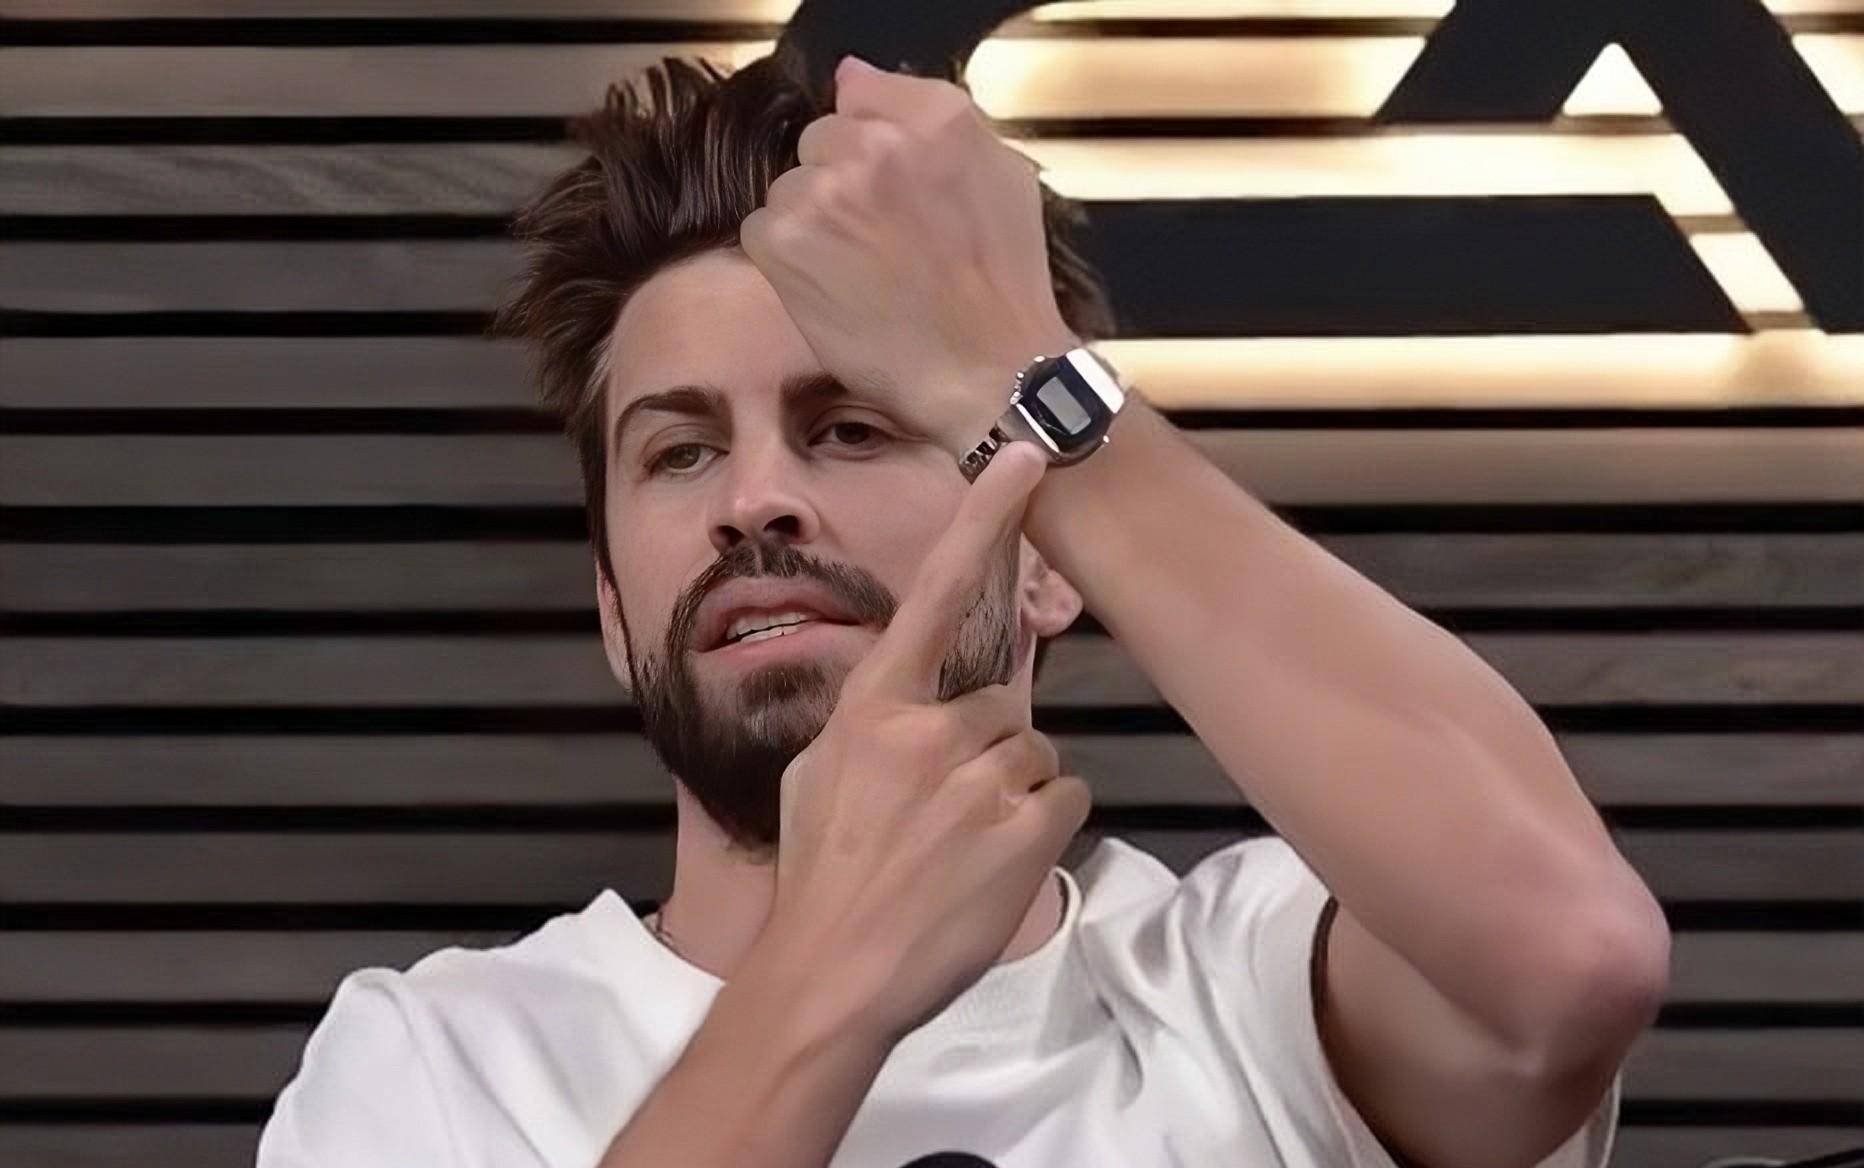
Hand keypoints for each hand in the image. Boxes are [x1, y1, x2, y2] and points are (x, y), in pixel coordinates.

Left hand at [739, 54, 1080, 460]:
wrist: (987, 371)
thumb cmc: (1003, 284)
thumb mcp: (1001, 175)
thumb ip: (929, 113)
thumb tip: (851, 78)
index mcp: (937, 118)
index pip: (860, 93)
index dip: (871, 144)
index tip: (890, 188)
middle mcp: (876, 144)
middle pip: (821, 140)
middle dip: (842, 183)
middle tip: (883, 240)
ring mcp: (825, 191)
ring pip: (791, 187)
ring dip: (814, 223)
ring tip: (863, 272)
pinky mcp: (785, 241)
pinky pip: (763, 230)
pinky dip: (788, 260)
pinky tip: (834, 290)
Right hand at [758, 441, 1092, 1042]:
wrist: (834, 973)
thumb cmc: (823, 878)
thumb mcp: (820, 776)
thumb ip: (876, 724)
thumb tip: (914, 703)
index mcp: (874, 708)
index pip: (933, 591)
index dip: (980, 518)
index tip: (1021, 453)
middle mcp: (930, 731)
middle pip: (1005, 708)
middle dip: (988, 754)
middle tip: (943, 819)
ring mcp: (981, 780)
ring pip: (1037, 755)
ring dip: (1014, 796)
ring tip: (961, 851)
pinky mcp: (1027, 831)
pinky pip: (1065, 799)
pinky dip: (1042, 829)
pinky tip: (991, 867)